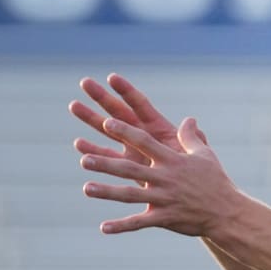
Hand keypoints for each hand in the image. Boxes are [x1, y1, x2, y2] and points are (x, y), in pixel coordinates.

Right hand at [70, 73, 206, 173]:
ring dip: (91, 119)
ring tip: (74, 105)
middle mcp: (142, 134)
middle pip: (119, 112)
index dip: (126, 91)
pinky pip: (106, 156)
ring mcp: (132, 149)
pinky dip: (92, 150)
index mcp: (159, 127)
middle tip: (85, 82)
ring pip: (107, 131)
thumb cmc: (195, 171)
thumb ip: (192, 138)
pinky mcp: (126, 167)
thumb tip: (191, 120)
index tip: (111, 77)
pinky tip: (79, 144)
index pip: (140, 105)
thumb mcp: (196, 153)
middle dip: (102, 97)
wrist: (187, 192)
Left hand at [80, 116, 239, 235]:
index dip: (126, 132)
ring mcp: (164, 199)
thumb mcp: (205, 155)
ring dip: (108, 192)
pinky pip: (140, 223)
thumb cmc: (215, 180)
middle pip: (131, 168)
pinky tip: (104, 227)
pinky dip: (122, 226)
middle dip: (107, 163)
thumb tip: (188, 119)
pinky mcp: (164, 218)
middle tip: (84, 159)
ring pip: (131, 195)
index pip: (146, 142)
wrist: (226, 211)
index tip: (107, 122)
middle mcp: (165, 178)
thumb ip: (191, 137)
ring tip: (86, 188)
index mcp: (173, 160)